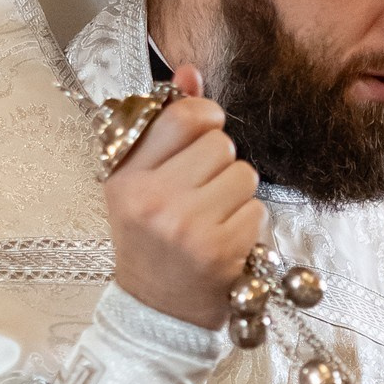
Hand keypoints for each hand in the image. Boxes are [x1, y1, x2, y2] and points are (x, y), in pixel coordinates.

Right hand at [100, 62, 263, 330]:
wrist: (156, 311)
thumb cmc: (150, 241)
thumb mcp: (142, 182)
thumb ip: (167, 124)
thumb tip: (191, 72)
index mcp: (127, 176)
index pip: (181, 116)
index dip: (204, 116)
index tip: (204, 133)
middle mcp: (153, 198)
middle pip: (220, 144)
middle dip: (221, 163)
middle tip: (202, 193)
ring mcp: (187, 226)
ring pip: (244, 174)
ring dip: (237, 193)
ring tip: (213, 217)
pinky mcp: (220, 251)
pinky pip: (256, 210)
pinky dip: (247, 224)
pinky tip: (224, 240)